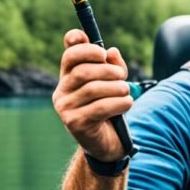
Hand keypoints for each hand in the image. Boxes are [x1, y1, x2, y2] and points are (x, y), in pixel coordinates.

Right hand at [52, 29, 132, 160]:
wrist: (107, 143)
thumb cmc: (109, 109)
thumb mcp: (114, 84)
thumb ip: (114, 67)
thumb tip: (112, 51)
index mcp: (68, 77)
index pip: (69, 55)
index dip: (81, 46)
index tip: (102, 51)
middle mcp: (62, 91)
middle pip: (82, 71)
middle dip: (108, 70)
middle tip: (122, 77)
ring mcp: (65, 108)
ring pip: (92, 89)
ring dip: (115, 88)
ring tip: (126, 91)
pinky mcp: (75, 123)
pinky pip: (99, 107)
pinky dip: (118, 103)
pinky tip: (128, 103)